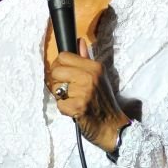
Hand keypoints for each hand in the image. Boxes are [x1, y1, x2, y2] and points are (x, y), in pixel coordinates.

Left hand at [48, 37, 130, 151]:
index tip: (65, 76)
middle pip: (56, 70)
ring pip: (56, 88)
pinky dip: (64, 110)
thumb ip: (86, 59)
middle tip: (68, 91)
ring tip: (74, 101)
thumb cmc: (103, 102)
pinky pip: (59, 104)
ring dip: (61, 97)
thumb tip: (79, 41)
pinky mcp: (78, 107)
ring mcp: (84, 92)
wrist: (112, 126)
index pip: (64, 56)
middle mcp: (90, 77)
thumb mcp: (99, 77)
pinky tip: (75, 111)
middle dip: (57, 82)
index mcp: (94, 67)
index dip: (60, 66)